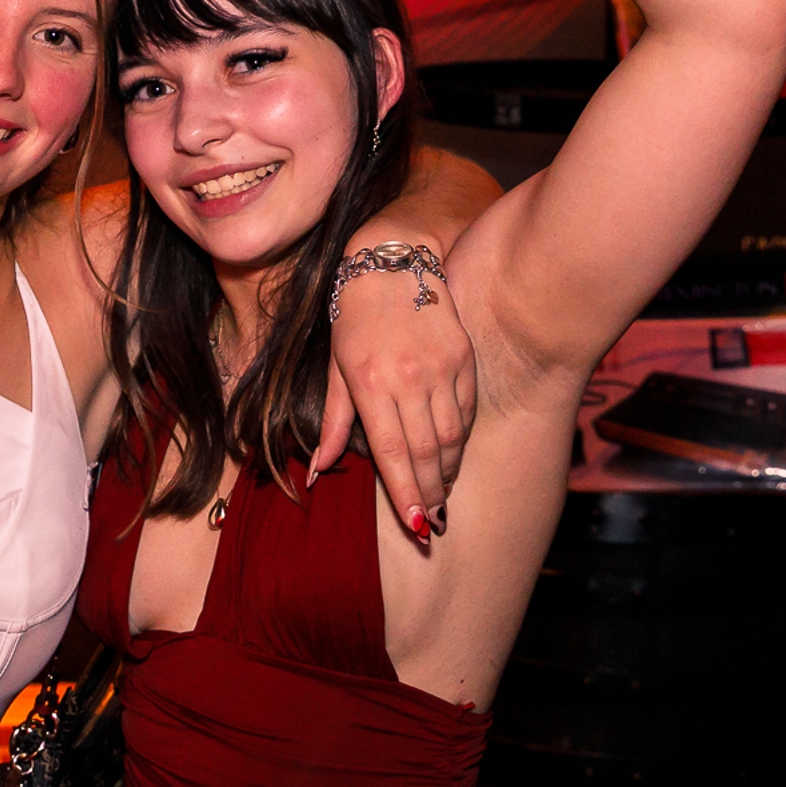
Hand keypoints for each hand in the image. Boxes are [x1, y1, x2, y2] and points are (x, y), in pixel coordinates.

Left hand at [317, 264, 475, 543]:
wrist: (392, 261)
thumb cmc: (353, 316)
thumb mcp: (335, 366)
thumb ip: (333, 420)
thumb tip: (319, 470)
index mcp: (370, 382)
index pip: (392, 452)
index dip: (405, 493)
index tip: (416, 525)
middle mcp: (408, 377)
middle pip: (427, 451)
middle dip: (430, 492)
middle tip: (431, 520)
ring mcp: (440, 366)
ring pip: (452, 436)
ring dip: (447, 471)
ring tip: (440, 493)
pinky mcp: (463, 356)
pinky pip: (466, 410)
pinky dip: (460, 438)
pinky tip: (451, 453)